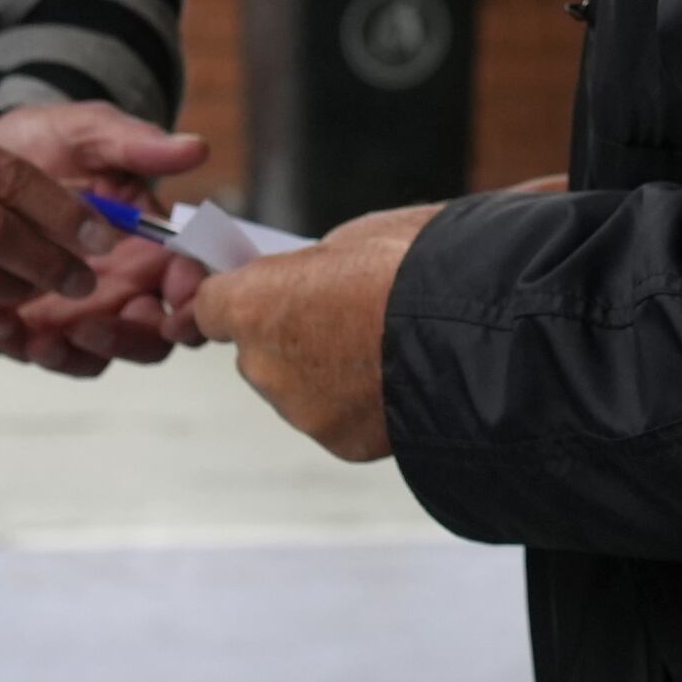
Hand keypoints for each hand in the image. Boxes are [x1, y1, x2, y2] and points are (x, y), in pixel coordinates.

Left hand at [0, 101, 213, 375]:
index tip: (178, 287)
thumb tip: (197, 147)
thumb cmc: (49, 143)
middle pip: (155, 337)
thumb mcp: (91, 132)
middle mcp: (125, 286)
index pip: (194, 285)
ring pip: (99, 356)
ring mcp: (80, 311)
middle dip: (135, 340)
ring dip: (76, 354)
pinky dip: (20, 344)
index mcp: (154, 247)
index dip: (196, 295)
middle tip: (100, 326)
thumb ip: (138, 144)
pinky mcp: (32, 322)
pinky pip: (37, 350)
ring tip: (44, 337)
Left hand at [178, 205, 437, 461]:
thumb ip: (313, 267)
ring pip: (295, 389)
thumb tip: (313, 279)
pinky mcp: (338, 443)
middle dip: (286, 336)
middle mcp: (263, 363)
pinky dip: (355, 404)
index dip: (232, 298)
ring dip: (322, 373)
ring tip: (381, 349)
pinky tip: (397, 380)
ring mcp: (300, 410)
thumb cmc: (415, 267)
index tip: (251, 295)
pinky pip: (334, 418)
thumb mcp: (356, 238)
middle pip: (255, 350)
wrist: (473, 333)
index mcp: (253, 303)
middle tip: (341, 316)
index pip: (208, 305)